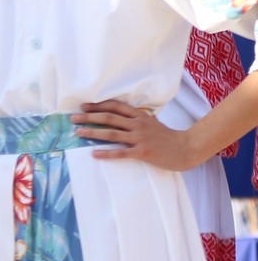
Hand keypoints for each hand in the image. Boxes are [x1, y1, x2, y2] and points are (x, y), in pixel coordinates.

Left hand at [74, 99, 196, 169]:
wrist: (186, 148)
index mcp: (140, 116)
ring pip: (112, 134)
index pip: (116, 107)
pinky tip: (94, 154)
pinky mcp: (143, 152)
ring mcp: (140, 138)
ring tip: (78, 133)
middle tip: (73, 118)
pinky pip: (121, 152)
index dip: (99, 106)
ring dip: (93, 133)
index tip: (84, 107)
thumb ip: (136, 119)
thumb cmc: (167, 136)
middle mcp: (138, 124)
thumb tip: (118, 116)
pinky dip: (107, 153)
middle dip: (89, 117)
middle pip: (110, 118)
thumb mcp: (152, 122)